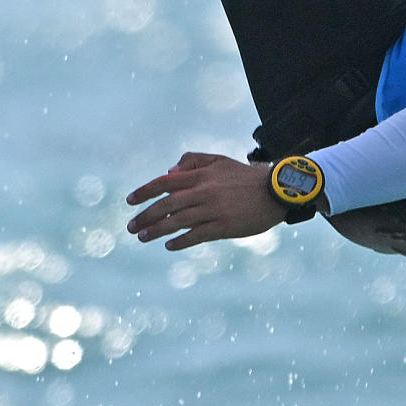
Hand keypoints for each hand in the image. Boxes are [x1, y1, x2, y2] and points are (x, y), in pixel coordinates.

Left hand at [125, 151, 291, 249]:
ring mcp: (214, 210)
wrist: (276, 191)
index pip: (164, 182)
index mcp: (201, 176)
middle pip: (167, 204)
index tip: (129, 201)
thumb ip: (192, 161)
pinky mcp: (225, 227)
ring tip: (142, 237)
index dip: (144, 191)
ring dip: (157, 230)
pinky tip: (169, 245)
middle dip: (146, 216)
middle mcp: (204, 192)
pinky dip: (180, 241)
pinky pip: (197, 235)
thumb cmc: (245, 177)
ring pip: (178, 221)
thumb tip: (168, 172)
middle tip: (131, 227)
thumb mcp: (219, 160)